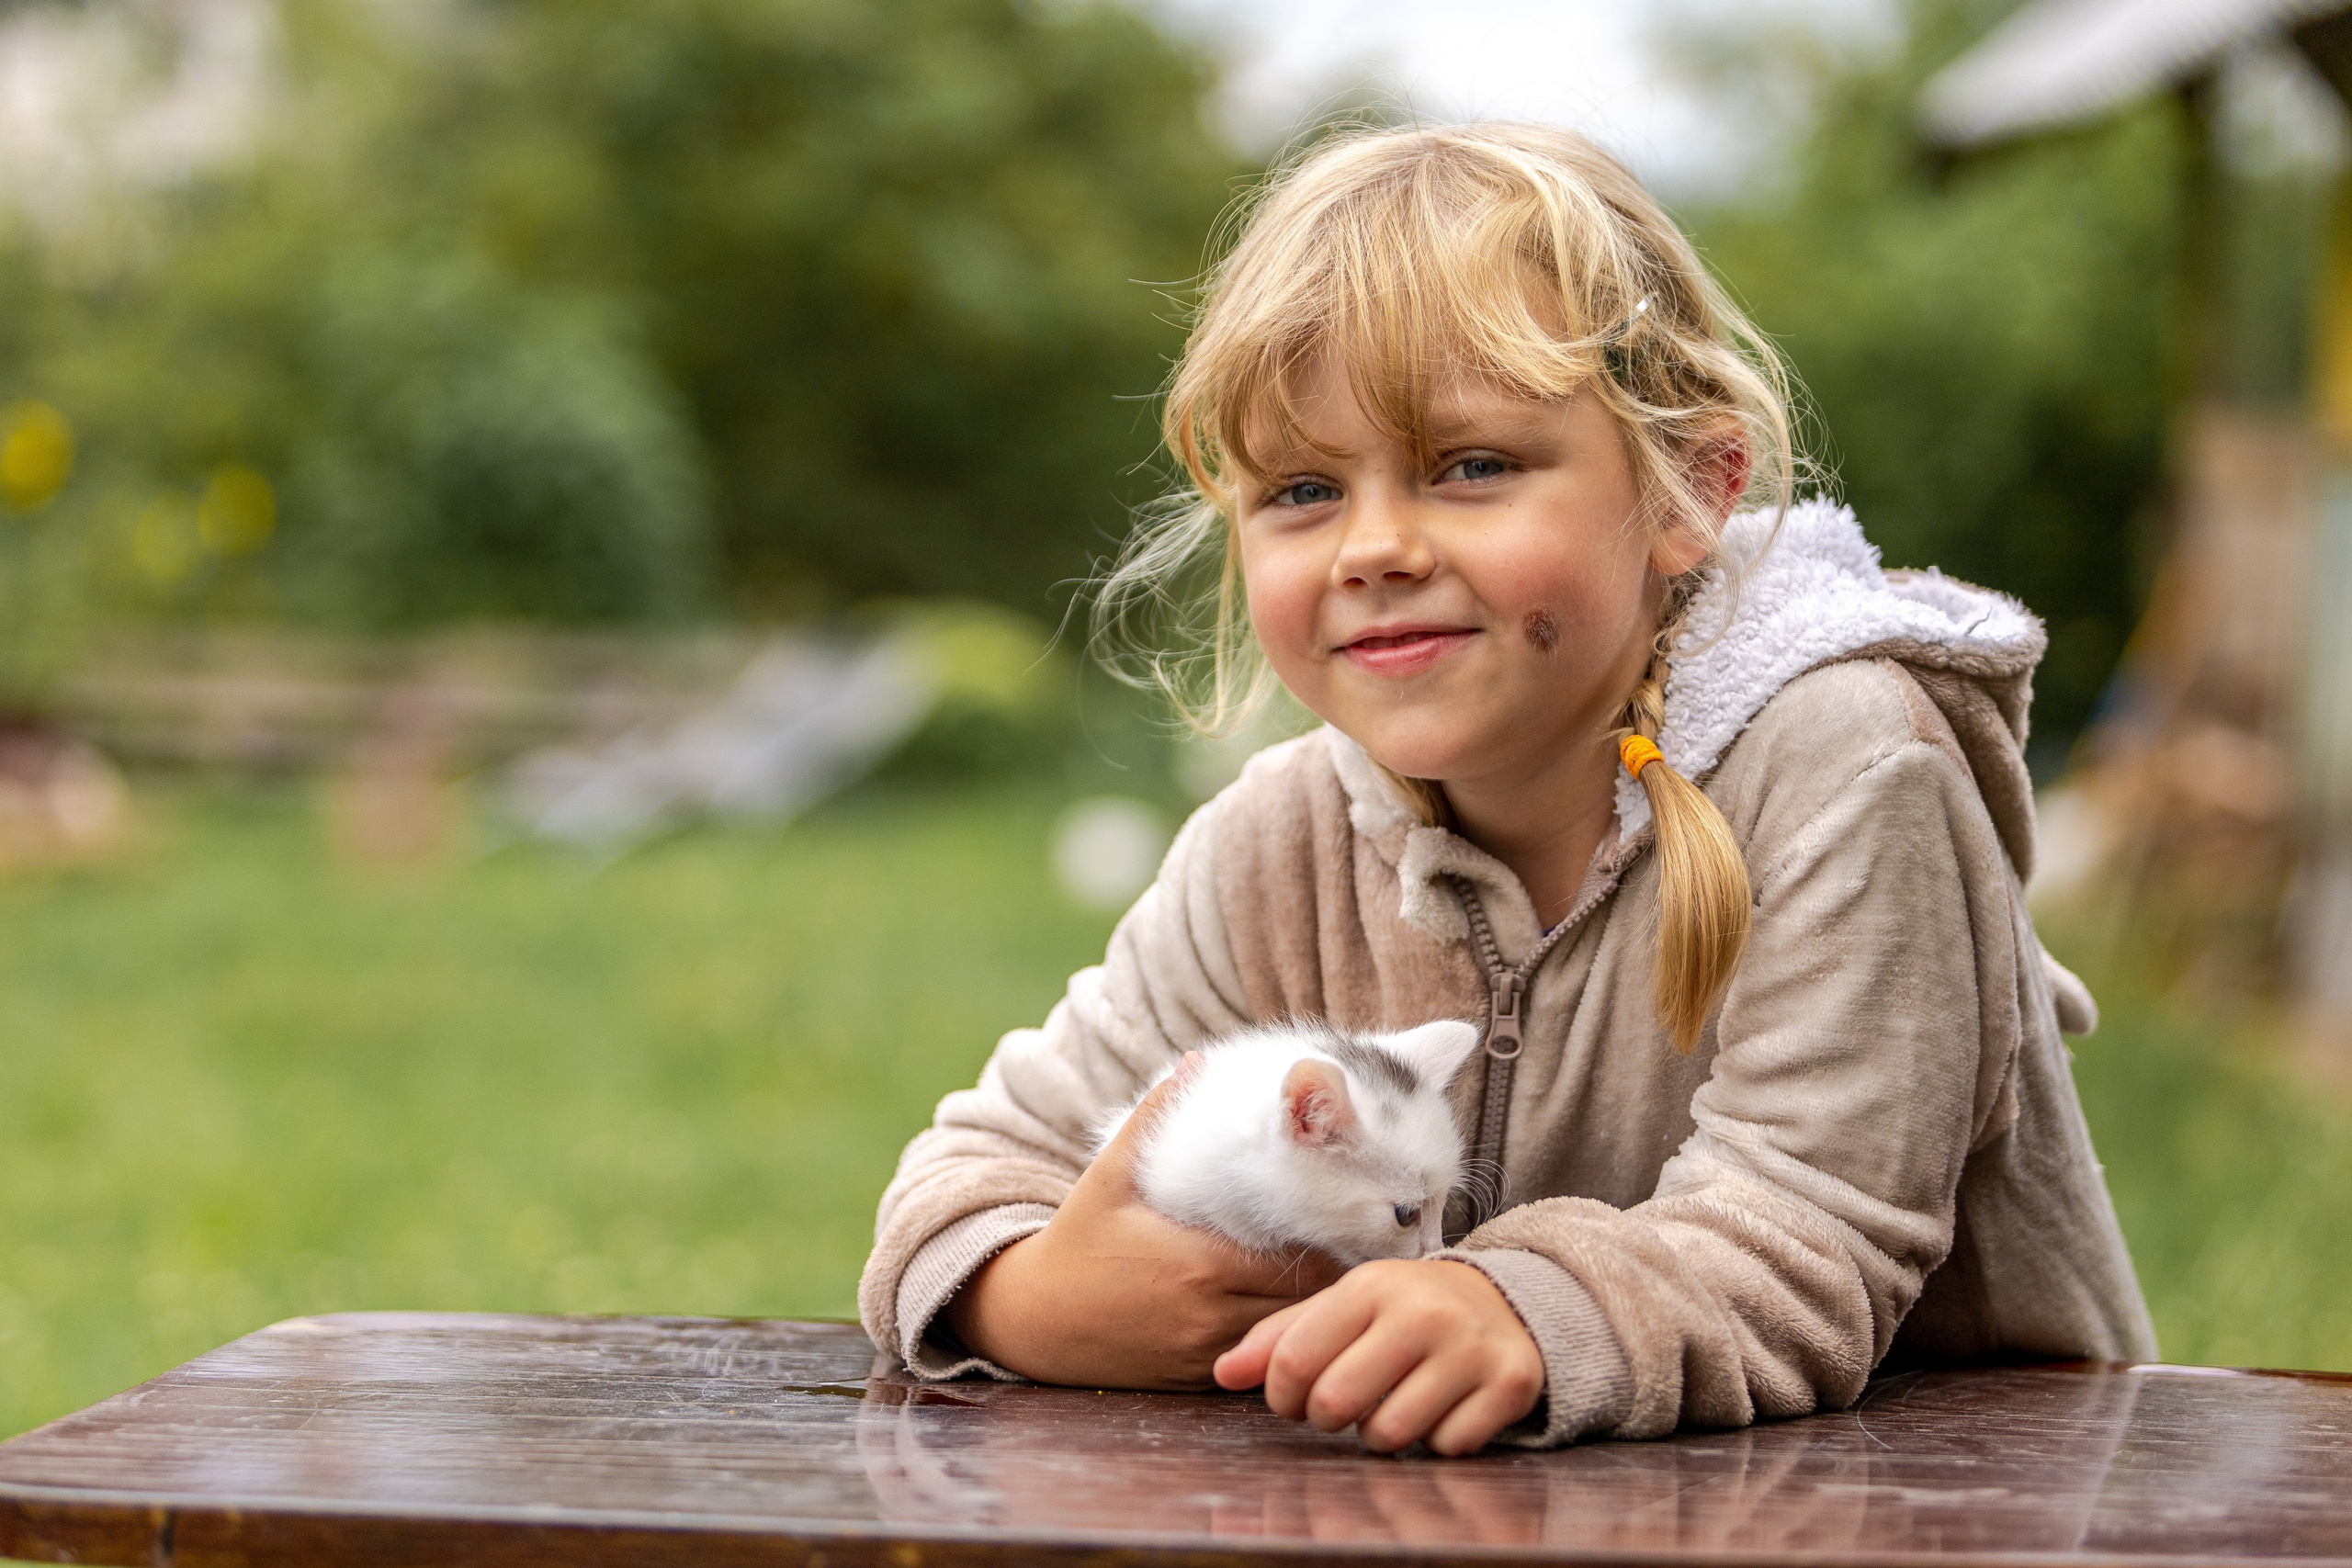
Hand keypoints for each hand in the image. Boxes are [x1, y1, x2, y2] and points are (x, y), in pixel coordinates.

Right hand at [943, 1055, 1344, 1389]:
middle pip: (1309, 1303)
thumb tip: (1196, 1063)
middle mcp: (1212, 1317)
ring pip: (1288, 1336)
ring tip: (1328, 1274)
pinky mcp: (1198, 1379)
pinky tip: (1286, 1311)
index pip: (1302, 1260)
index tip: (1342, 1211)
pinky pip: (1258, 1359)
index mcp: (1201, 1266)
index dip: (1329, 1239)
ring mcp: (1207, 1355)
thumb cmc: (1077, 1241)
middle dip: (1332, 1274)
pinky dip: (1275, 1336)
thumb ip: (1155, 1118)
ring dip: (1310, 1310)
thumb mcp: (1110, 1176)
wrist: (1033, 1320)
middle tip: (1349, 1241)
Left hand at [1212, 1258, 1543, 1455]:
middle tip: (1340, 1407)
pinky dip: (1436, 1440)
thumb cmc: (1403, 1310)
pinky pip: (1447, 1446)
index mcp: (1371, 1286)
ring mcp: (1470, 1348)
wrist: (1502, 1300)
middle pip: (1337, 1403)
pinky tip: (1440, 1409)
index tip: (1294, 1397)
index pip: (1296, 1359)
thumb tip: (1223, 1373)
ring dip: (1379, 1435)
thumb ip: (1280, 1337)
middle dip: (1327, 1419)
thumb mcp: (1343, 1307)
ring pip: (1390, 1435)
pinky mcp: (1510, 1383)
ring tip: (1390, 1405)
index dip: (1282, 1395)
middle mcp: (1423, 1312)